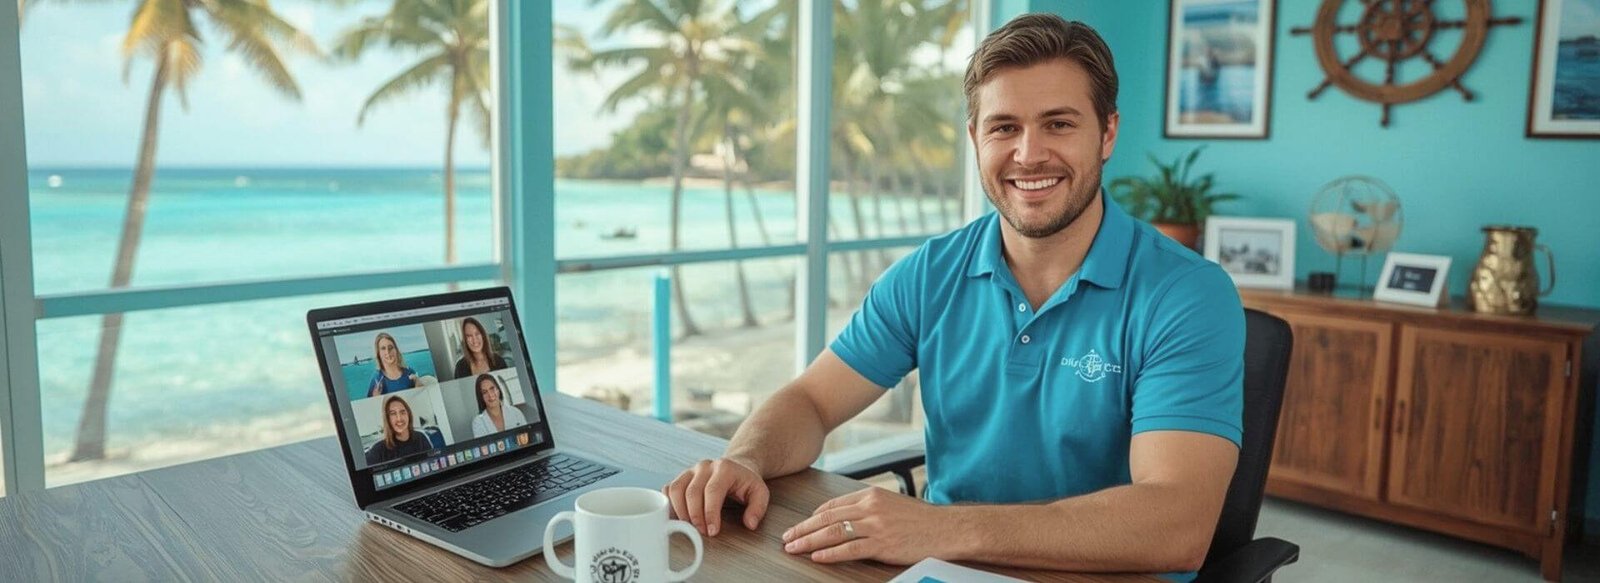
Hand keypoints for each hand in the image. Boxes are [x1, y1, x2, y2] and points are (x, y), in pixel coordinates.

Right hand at [664, 457, 769, 536]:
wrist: (736, 467)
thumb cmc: (745, 482)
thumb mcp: (759, 493)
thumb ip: (758, 508)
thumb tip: (750, 523)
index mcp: (724, 468)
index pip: (713, 491)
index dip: (710, 513)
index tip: (712, 530)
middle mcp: (705, 466)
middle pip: (692, 492)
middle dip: (695, 516)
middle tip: (701, 532)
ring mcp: (690, 470)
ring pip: (676, 489)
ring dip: (680, 511)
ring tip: (689, 526)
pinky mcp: (681, 477)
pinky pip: (669, 489)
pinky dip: (669, 504)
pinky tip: (677, 516)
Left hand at [781, 487, 954, 564]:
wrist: (948, 528)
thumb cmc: (924, 520)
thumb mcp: (893, 504)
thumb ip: (871, 508)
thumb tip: (850, 517)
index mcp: (872, 495)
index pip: (833, 504)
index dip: (813, 516)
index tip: (802, 525)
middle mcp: (870, 507)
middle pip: (827, 518)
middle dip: (803, 528)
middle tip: (787, 537)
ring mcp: (875, 526)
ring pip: (833, 533)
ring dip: (809, 541)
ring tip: (794, 548)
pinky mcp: (882, 544)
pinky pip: (849, 549)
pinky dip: (830, 553)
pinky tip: (817, 556)